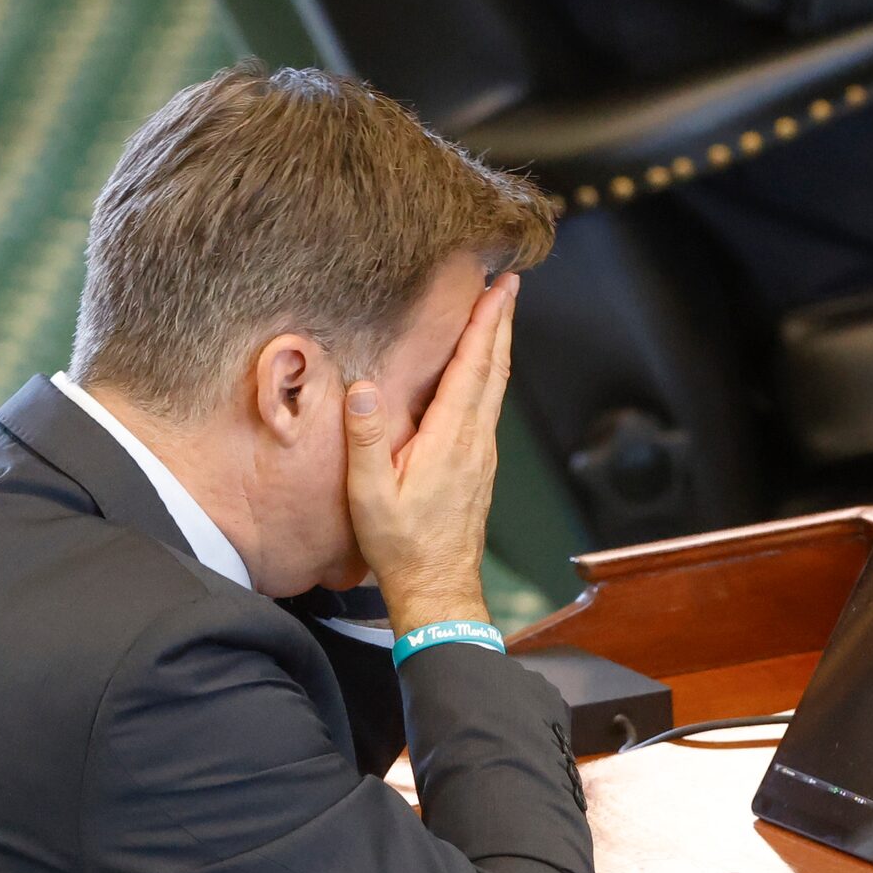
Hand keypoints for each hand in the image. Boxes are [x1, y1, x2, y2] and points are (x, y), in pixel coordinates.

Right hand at [344, 273, 515, 635]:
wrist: (438, 588)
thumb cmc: (401, 545)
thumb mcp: (369, 494)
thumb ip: (366, 438)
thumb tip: (364, 386)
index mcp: (451, 439)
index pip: (473, 368)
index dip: (486, 324)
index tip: (498, 288)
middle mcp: (476, 441)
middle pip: (494, 369)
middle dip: (500, 323)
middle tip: (508, 285)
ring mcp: (483, 455)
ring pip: (495, 388)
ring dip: (497, 348)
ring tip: (496, 316)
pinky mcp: (480, 467)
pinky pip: (488, 408)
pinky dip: (489, 376)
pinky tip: (481, 373)